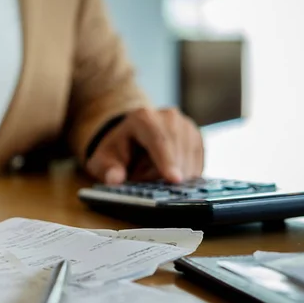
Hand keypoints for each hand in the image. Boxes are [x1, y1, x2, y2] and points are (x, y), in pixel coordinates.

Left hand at [86, 108, 203, 183]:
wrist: (131, 140)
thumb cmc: (117, 151)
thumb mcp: (105, 160)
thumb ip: (109, 169)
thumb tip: (114, 179)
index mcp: (143, 118)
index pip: (158, 140)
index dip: (167, 161)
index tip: (174, 180)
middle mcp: (169, 117)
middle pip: (176, 152)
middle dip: (164, 175)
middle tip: (148, 185)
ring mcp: (186, 127)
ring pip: (189, 161)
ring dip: (172, 177)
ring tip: (152, 175)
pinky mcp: (197, 140)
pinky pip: (196, 166)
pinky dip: (183, 177)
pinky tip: (168, 176)